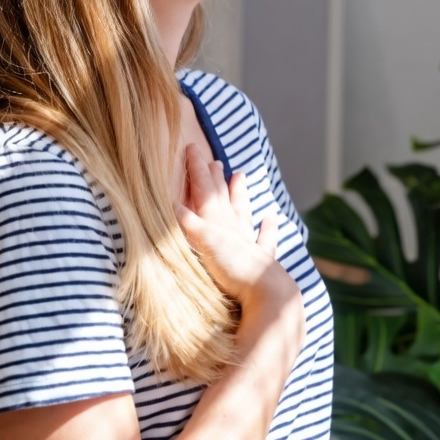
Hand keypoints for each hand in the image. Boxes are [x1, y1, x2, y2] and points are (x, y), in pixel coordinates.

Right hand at [174, 144, 290, 309]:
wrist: (265, 291)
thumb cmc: (232, 267)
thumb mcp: (202, 241)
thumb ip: (186, 222)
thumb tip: (168, 202)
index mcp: (217, 220)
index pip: (203, 189)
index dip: (196, 169)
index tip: (192, 148)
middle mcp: (233, 227)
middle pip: (221, 196)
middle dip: (215, 177)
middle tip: (214, 160)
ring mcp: (248, 242)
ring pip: (242, 211)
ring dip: (239, 194)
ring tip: (240, 175)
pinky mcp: (261, 260)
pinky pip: (265, 240)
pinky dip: (268, 229)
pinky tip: (271, 219)